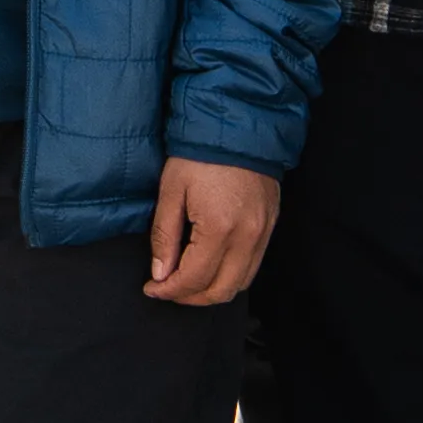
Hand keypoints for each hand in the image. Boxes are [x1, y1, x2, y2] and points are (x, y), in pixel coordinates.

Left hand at [144, 160, 281, 307]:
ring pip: (241, 283)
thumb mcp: (172, 191)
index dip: (169, 290)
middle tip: (168, 289)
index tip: (152, 288)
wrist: (238, 125)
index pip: (194, 279)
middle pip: (221, 291)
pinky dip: (231, 275)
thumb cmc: (200, 153)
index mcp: (220, 228)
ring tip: (188, 281)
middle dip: (191, 298)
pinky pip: (253, 265)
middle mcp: (247, 236)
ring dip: (213, 290)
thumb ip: (165, 236)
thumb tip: (161, 273)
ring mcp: (263, 232)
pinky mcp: (270, 225)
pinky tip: (212, 265)